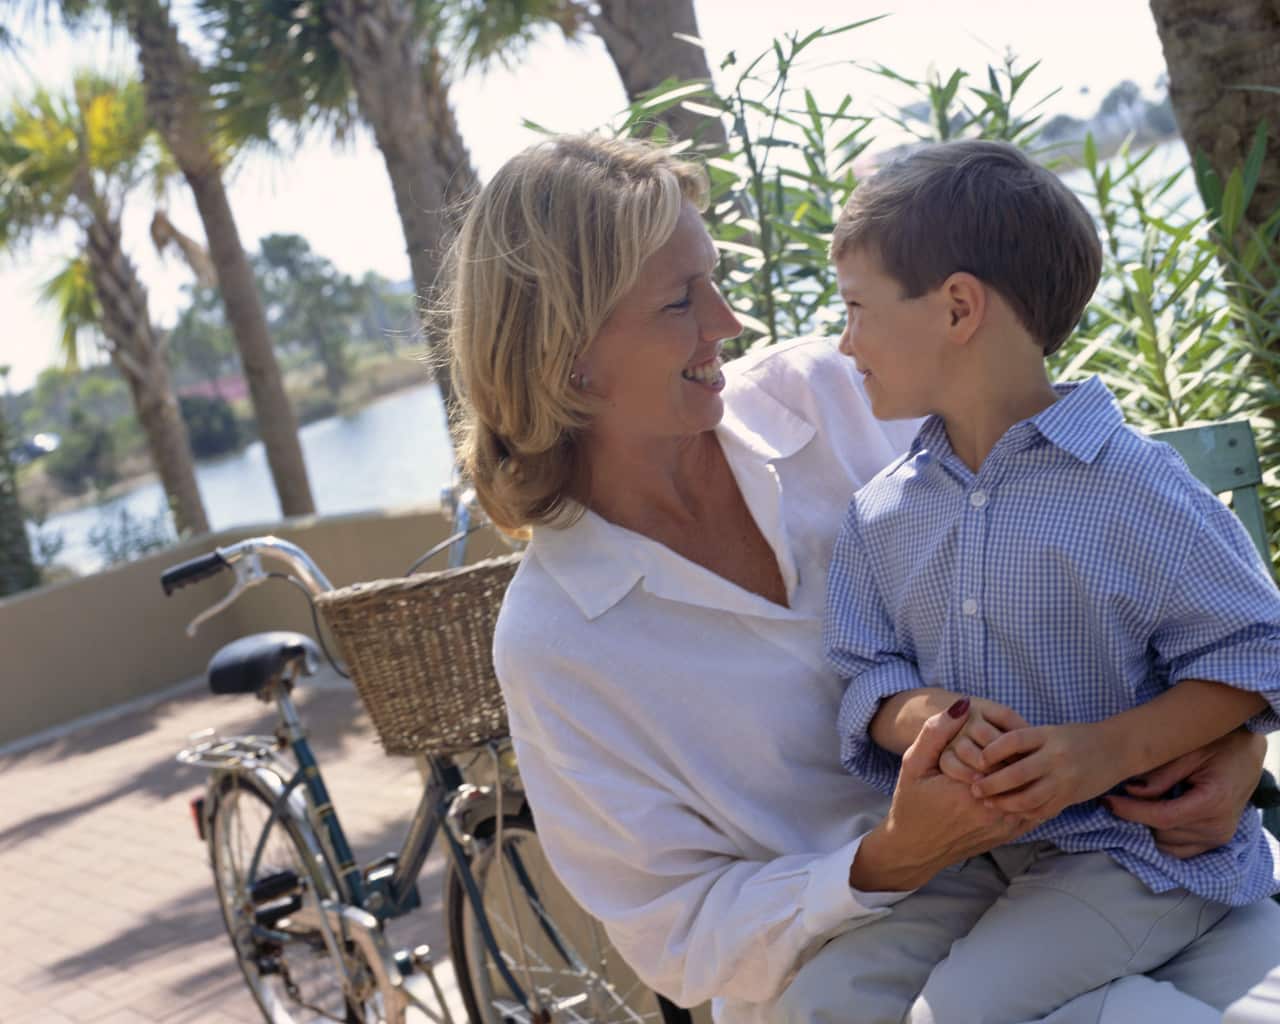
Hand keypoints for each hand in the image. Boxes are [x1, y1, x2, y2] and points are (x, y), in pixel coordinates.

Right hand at [851, 699, 1031, 891]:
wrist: (914, 849)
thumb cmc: (911, 803)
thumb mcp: (913, 763)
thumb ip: (935, 732)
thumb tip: (963, 704)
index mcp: (969, 787)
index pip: (1002, 749)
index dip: (996, 737)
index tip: (984, 735)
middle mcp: (993, 808)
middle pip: (1018, 767)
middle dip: (1011, 754)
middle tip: (997, 747)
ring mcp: (1004, 824)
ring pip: (1028, 787)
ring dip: (1021, 773)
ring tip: (1004, 763)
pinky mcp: (1009, 834)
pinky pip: (1032, 808)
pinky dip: (1028, 793)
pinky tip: (1013, 783)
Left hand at [969, 722, 1123, 822]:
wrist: (1116, 749)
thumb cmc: (1076, 738)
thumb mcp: (1050, 732)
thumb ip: (1025, 742)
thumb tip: (987, 754)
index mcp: (1048, 735)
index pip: (1013, 740)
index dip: (992, 751)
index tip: (978, 760)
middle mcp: (1056, 757)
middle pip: (1016, 773)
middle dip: (991, 784)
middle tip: (974, 788)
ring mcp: (1064, 779)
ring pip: (1028, 798)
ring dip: (1004, 803)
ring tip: (988, 802)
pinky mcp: (1070, 797)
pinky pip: (1042, 810)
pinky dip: (1024, 813)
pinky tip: (1010, 811)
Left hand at [1104, 729, 1265, 857]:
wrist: (1248, 753)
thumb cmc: (1219, 745)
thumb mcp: (1189, 750)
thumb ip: (1161, 773)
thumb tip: (1130, 790)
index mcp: (1214, 802)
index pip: (1162, 817)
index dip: (1130, 811)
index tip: (1107, 800)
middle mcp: (1218, 827)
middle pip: (1161, 833)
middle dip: (1137, 817)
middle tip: (1119, 797)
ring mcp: (1218, 837)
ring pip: (1166, 845)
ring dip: (1148, 828)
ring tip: (1138, 804)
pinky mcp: (1215, 840)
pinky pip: (1178, 849)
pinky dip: (1161, 836)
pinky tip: (1152, 816)